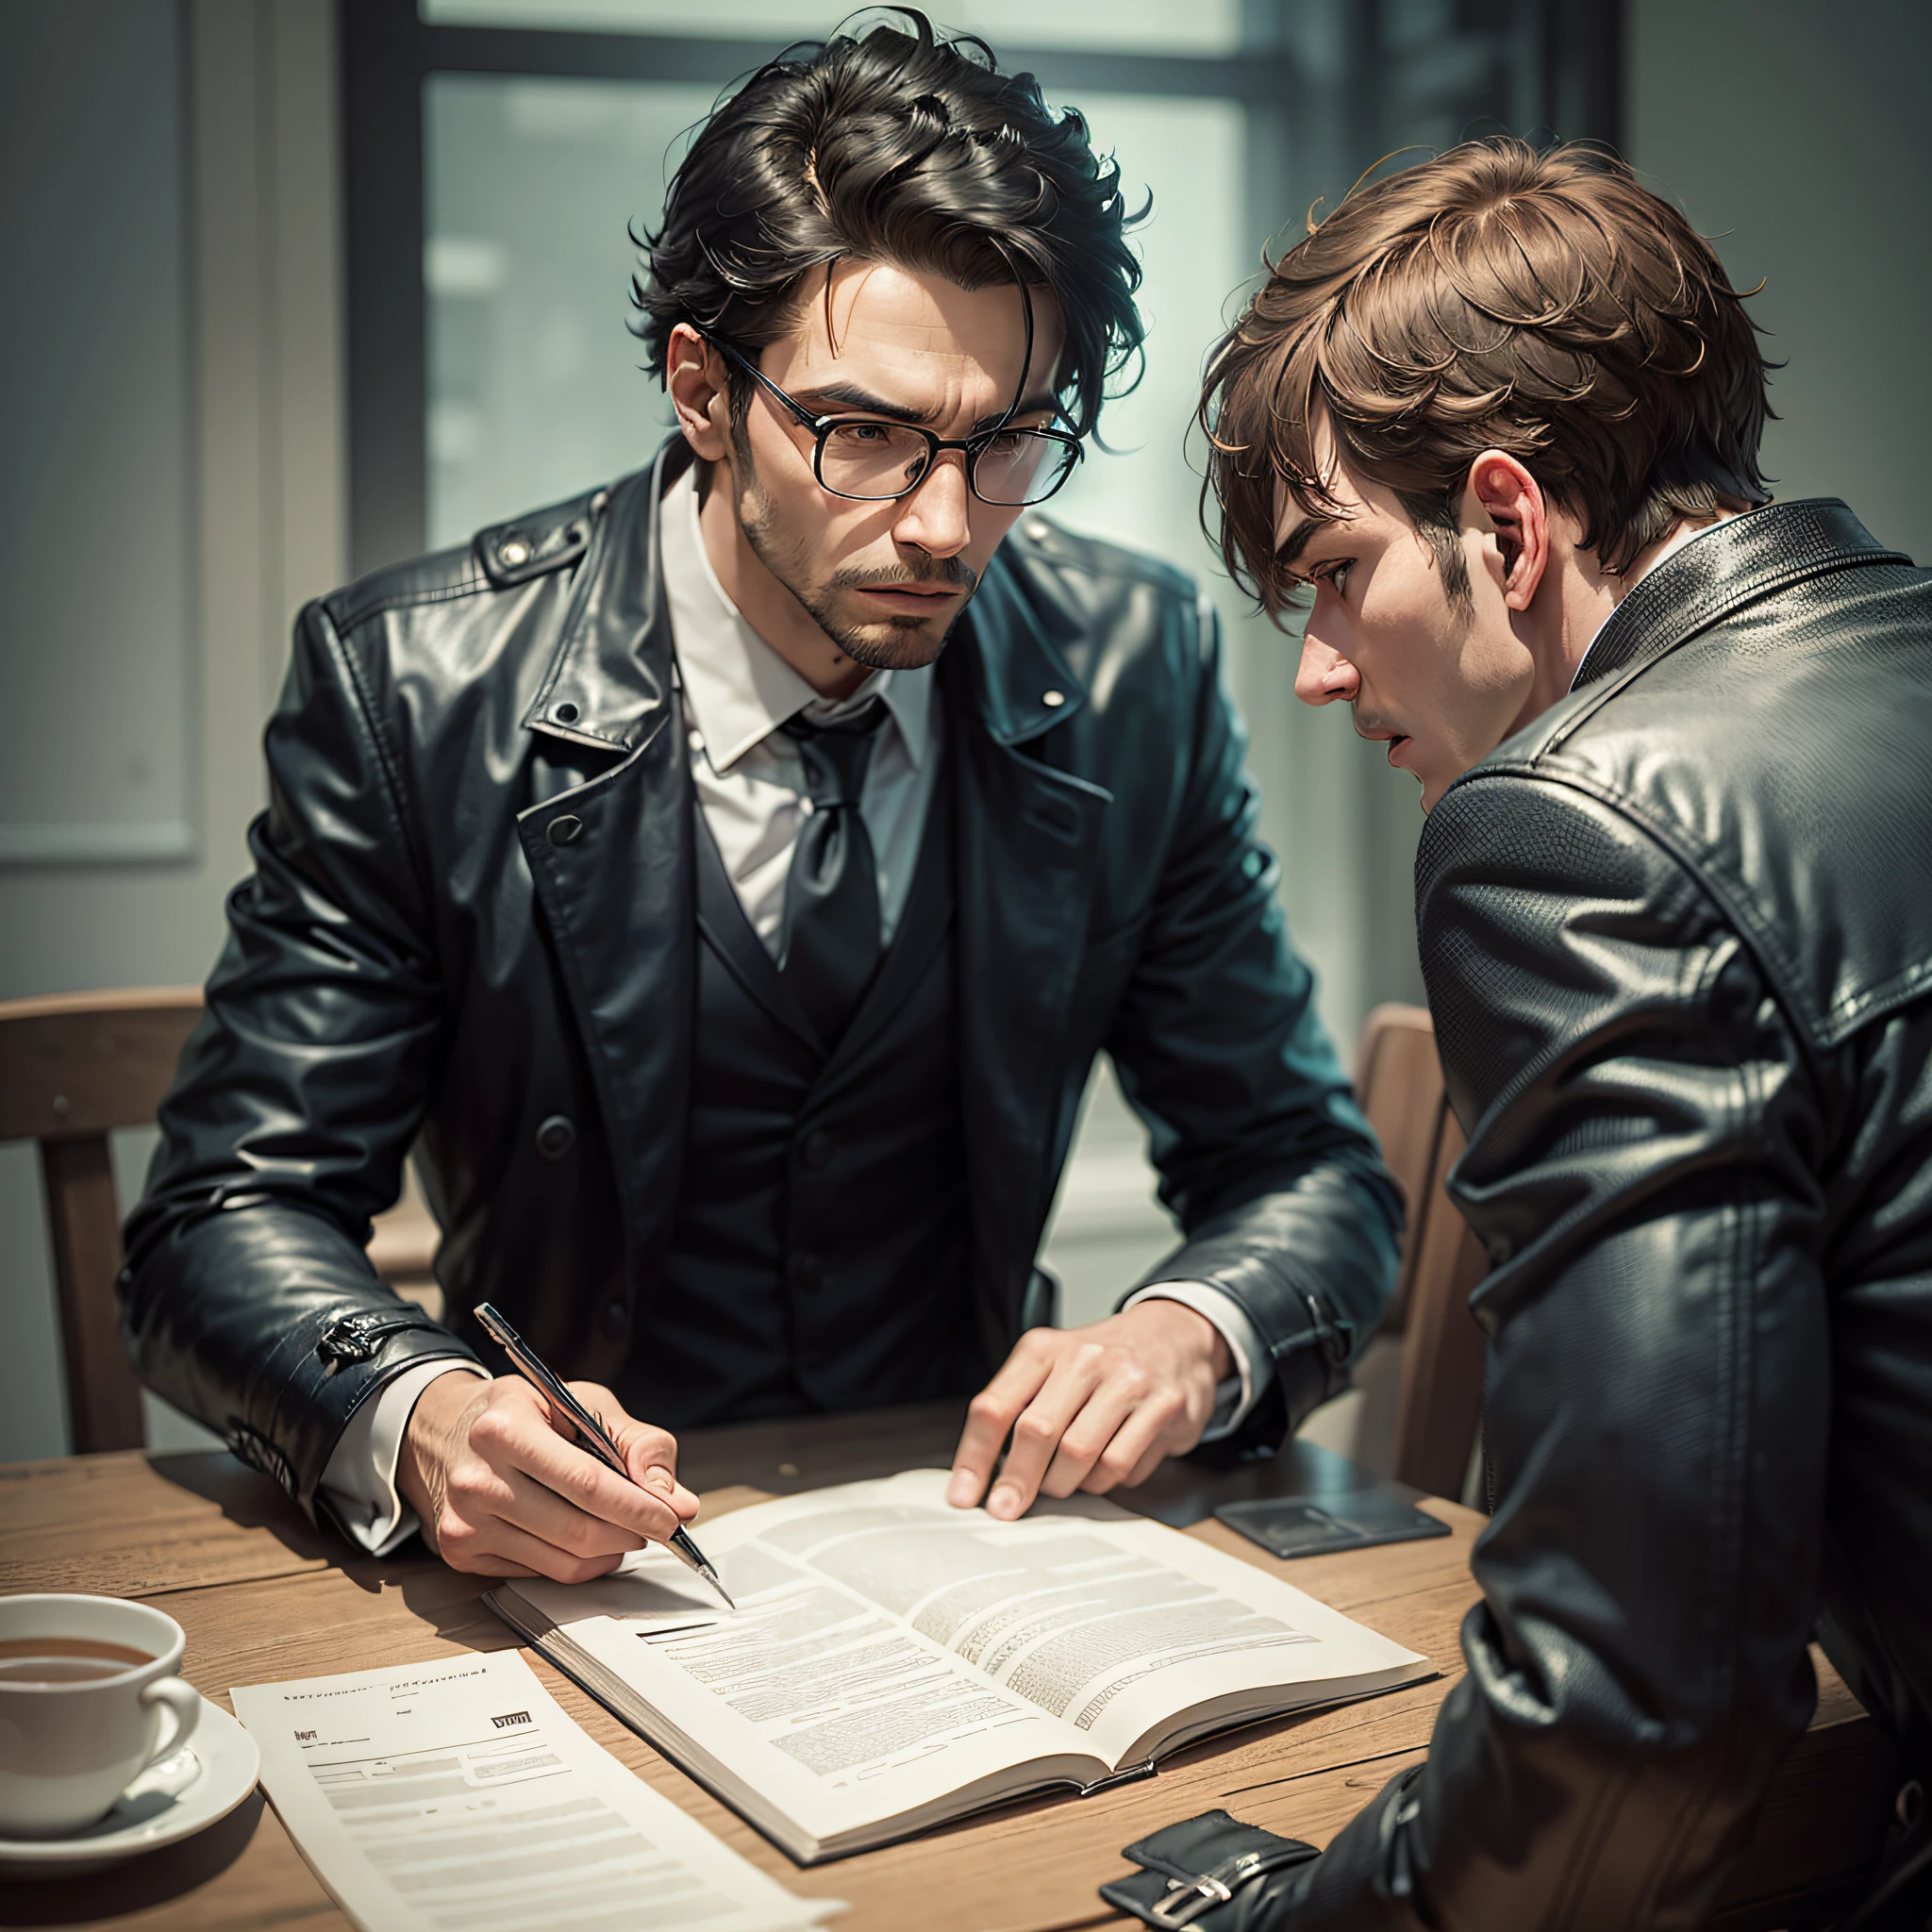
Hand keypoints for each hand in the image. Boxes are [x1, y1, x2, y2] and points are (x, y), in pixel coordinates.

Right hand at [397, 1369, 699, 1581]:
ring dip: (607, 1553)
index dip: (636, 1507)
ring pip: (561, 1561)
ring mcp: (464, 1520)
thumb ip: (640, 1446)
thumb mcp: (585, 1404)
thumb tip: (678, 1502)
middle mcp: (476, 1477)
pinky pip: (538, 1574)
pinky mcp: (461, 1551)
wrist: (447, 1431)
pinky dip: (574, 1563)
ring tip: (621, 1530)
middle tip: (653, 1525)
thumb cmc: (527, 1414)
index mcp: (505, 1427)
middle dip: (629, 1533)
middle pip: (575, 1529)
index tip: (671, 1520)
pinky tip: (580, 1537)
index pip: (585, 1482)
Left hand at [946, 1302, 1232, 1519]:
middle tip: (1007, 1507)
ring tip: (1065, 1478)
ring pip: (1080, 1455)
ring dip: (1065, 1482)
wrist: (1175, 1336)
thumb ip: (1017, 1407)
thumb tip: (980, 1472)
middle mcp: (1085, 1359)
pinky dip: (1106, 1480)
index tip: (964, 1495)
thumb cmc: (1103, 1362)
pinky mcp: (1163, 1407)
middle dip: (1017, 1480)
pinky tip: (1104, 1467)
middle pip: (1037, 1432)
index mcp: (1044, 1349)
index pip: (996, 1406)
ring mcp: (1128, 1381)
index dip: (974, 1457)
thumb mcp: (1052, 1365)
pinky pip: (1122, 1465)